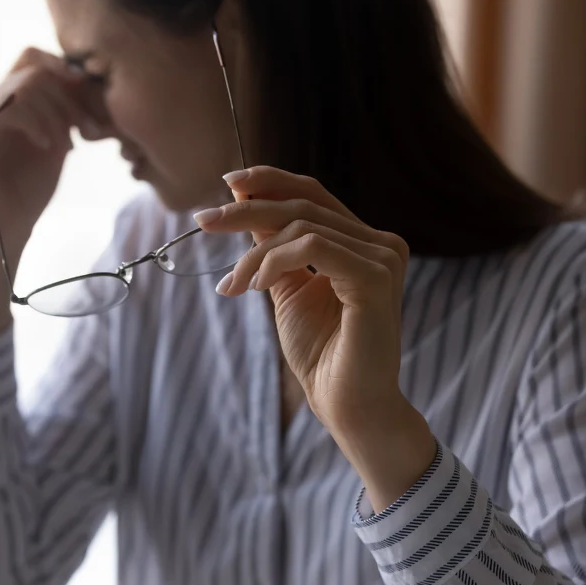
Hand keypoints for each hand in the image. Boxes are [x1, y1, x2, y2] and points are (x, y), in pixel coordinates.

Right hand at [0, 47, 111, 339]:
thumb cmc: (24, 199)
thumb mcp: (53, 147)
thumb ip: (62, 116)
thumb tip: (85, 86)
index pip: (30, 60)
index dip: (65, 72)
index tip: (91, 105)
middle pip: (32, 68)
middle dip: (70, 96)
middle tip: (91, 130)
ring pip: (25, 84)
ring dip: (59, 113)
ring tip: (70, 145)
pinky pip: (13, 108)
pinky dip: (41, 124)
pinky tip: (52, 148)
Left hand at [195, 166, 434, 509]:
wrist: (345, 403)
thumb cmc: (320, 352)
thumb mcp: (286, 288)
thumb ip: (273, 248)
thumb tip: (244, 204)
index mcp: (364, 242)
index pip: (314, 194)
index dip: (270, 181)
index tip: (227, 182)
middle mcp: (380, 244)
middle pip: (303, 204)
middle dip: (246, 209)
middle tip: (203, 220)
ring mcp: (382, 258)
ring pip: (301, 226)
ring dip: (254, 254)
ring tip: (235, 284)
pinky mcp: (374, 278)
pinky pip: (311, 247)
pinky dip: (273, 261)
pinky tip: (253, 286)